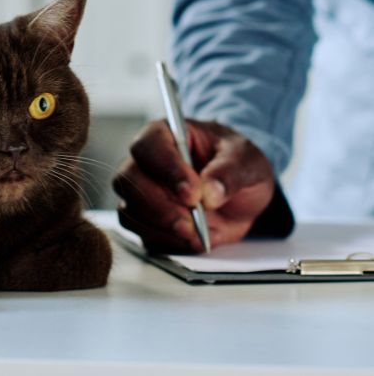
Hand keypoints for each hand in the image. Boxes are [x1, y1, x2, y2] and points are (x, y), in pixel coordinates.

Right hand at [113, 119, 274, 252]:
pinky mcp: (146, 219)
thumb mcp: (247, 160)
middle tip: (190, 221)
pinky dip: (167, 241)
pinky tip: (192, 239)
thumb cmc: (237, 163)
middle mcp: (146, 160)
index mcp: (165, 133)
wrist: (241, 192)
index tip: (192, 193)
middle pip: (128, 178)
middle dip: (158, 205)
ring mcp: (142, 191)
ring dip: (162, 226)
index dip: (166, 169)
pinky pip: (142, 233)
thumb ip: (230, 172)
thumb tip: (211, 191)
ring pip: (130, 208)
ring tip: (196, 232)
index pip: (149, 146)